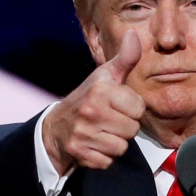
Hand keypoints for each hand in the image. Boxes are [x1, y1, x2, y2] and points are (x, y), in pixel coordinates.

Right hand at [43, 30, 145, 172]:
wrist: (56, 127)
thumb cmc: (89, 98)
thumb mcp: (105, 76)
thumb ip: (124, 58)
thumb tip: (133, 34)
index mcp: (100, 90)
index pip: (139, 108)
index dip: (132, 109)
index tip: (117, 105)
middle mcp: (91, 110)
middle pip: (132, 129)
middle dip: (124, 127)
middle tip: (109, 120)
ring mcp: (83, 133)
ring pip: (122, 147)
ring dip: (115, 142)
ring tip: (102, 132)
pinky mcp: (79, 152)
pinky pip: (108, 161)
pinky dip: (103, 156)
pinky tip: (94, 144)